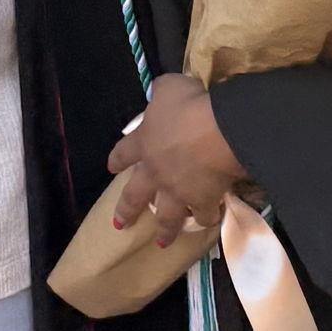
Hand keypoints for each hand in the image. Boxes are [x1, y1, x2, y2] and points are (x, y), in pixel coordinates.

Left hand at [107, 74, 248, 248]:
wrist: (219, 131)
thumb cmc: (190, 106)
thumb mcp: (170, 87)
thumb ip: (161, 92)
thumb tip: (160, 92)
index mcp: (144, 143)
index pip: (124, 152)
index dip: (117, 159)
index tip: (112, 168)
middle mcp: (156, 172)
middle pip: (136, 196)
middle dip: (127, 211)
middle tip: (120, 225)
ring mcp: (178, 191)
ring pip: (167, 216)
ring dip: (165, 231)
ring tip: (162, 242)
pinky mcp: (203, 200)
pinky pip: (204, 214)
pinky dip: (206, 218)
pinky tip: (208, 222)